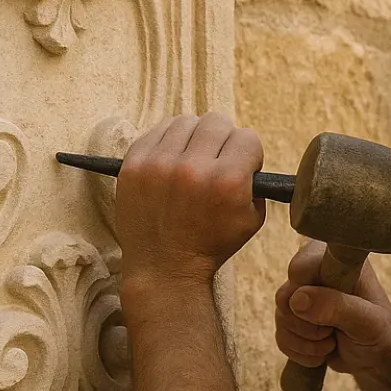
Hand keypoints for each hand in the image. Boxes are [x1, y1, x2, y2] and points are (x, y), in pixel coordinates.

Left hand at [112, 113, 265, 302]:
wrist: (164, 268)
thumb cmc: (209, 246)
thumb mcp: (251, 221)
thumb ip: (256, 184)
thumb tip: (247, 159)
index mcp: (227, 182)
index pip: (247, 138)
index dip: (248, 153)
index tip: (241, 166)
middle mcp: (194, 168)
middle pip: (217, 122)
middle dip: (223, 140)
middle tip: (216, 159)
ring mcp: (159, 164)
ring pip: (186, 121)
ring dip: (194, 137)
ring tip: (192, 158)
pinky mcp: (134, 165)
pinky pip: (157, 131)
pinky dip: (168, 141)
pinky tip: (171, 159)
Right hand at [274, 242, 390, 390]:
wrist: (377, 359)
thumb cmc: (379, 332)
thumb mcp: (368, 321)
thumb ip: (337, 306)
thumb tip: (297, 299)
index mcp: (337, 262)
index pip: (300, 267)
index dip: (307, 293)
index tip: (328, 312)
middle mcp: (316, 275)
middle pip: (284, 296)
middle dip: (307, 324)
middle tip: (332, 331)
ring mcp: (303, 298)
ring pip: (280, 319)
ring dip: (306, 341)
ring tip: (332, 342)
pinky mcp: (295, 320)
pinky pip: (281, 337)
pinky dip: (300, 351)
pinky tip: (322, 352)